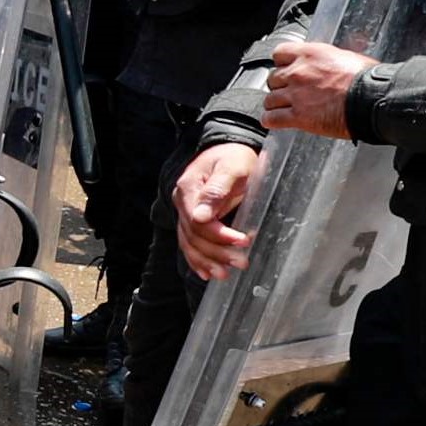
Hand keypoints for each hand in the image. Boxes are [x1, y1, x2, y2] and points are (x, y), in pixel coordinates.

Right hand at [173, 144, 259, 281]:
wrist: (228, 150)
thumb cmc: (234, 156)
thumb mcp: (231, 166)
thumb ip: (217, 189)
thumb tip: (201, 216)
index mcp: (189, 188)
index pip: (198, 221)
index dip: (220, 235)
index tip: (243, 240)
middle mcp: (182, 203)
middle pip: (194, 236)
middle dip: (218, 252)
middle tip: (242, 262)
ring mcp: (185, 213)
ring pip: (190, 244)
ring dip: (208, 261)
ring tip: (226, 274)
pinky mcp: (192, 220)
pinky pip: (189, 244)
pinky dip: (197, 261)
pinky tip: (207, 274)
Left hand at [262, 37, 370, 139]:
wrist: (371, 100)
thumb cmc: (367, 80)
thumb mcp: (347, 58)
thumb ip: (328, 60)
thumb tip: (328, 62)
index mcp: (310, 54)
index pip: (279, 53)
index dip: (282, 63)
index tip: (286, 68)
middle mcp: (298, 72)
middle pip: (273, 78)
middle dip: (280, 86)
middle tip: (290, 92)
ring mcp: (295, 95)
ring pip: (269, 100)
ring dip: (275, 104)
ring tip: (283, 108)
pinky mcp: (298, 116)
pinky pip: (271, 119)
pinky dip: (271, 121)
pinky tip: (275, 122)